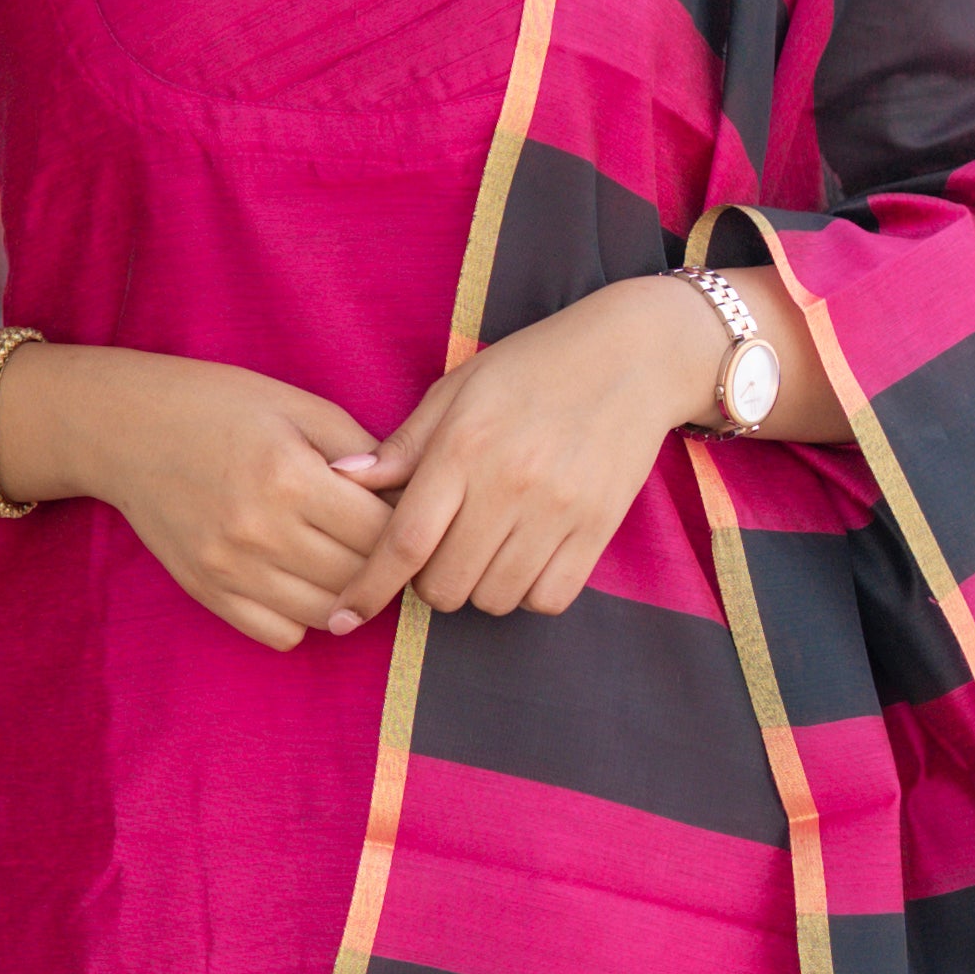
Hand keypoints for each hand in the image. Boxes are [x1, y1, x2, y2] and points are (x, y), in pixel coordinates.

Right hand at [3, 341, 392, 653]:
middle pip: (359, 578)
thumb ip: (358, 448)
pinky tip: (303, 580)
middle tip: (388, 542)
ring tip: (349, 561)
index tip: (411, 514)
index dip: (408, 525)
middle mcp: (258, 531)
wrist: (124, 429)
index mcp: (288, 477)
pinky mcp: (207, 592)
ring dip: (349, 595)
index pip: (382, 532)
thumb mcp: (295, 405)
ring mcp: (228, 569)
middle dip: (386, 563)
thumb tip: (409, 493)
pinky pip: (280, 634)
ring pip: (326, 614)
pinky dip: (303, 617)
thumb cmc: (216, 405)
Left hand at [327, 280, 720, 627]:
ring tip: (485, 552)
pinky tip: (525, 559)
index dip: (369, 589)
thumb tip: (342, 480)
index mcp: (463, 447)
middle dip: (428, 585)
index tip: (345, 617)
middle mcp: (509, 484)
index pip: (404, 541)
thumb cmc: (533, 367)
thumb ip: (404, 445)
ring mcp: (558, 510)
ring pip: (495, 598)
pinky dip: (528, 593)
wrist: (632, 356)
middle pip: (445, 584)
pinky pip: (548, 598)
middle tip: (438, 555)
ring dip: (478, 589)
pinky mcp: (598, 527)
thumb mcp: (458, 389)